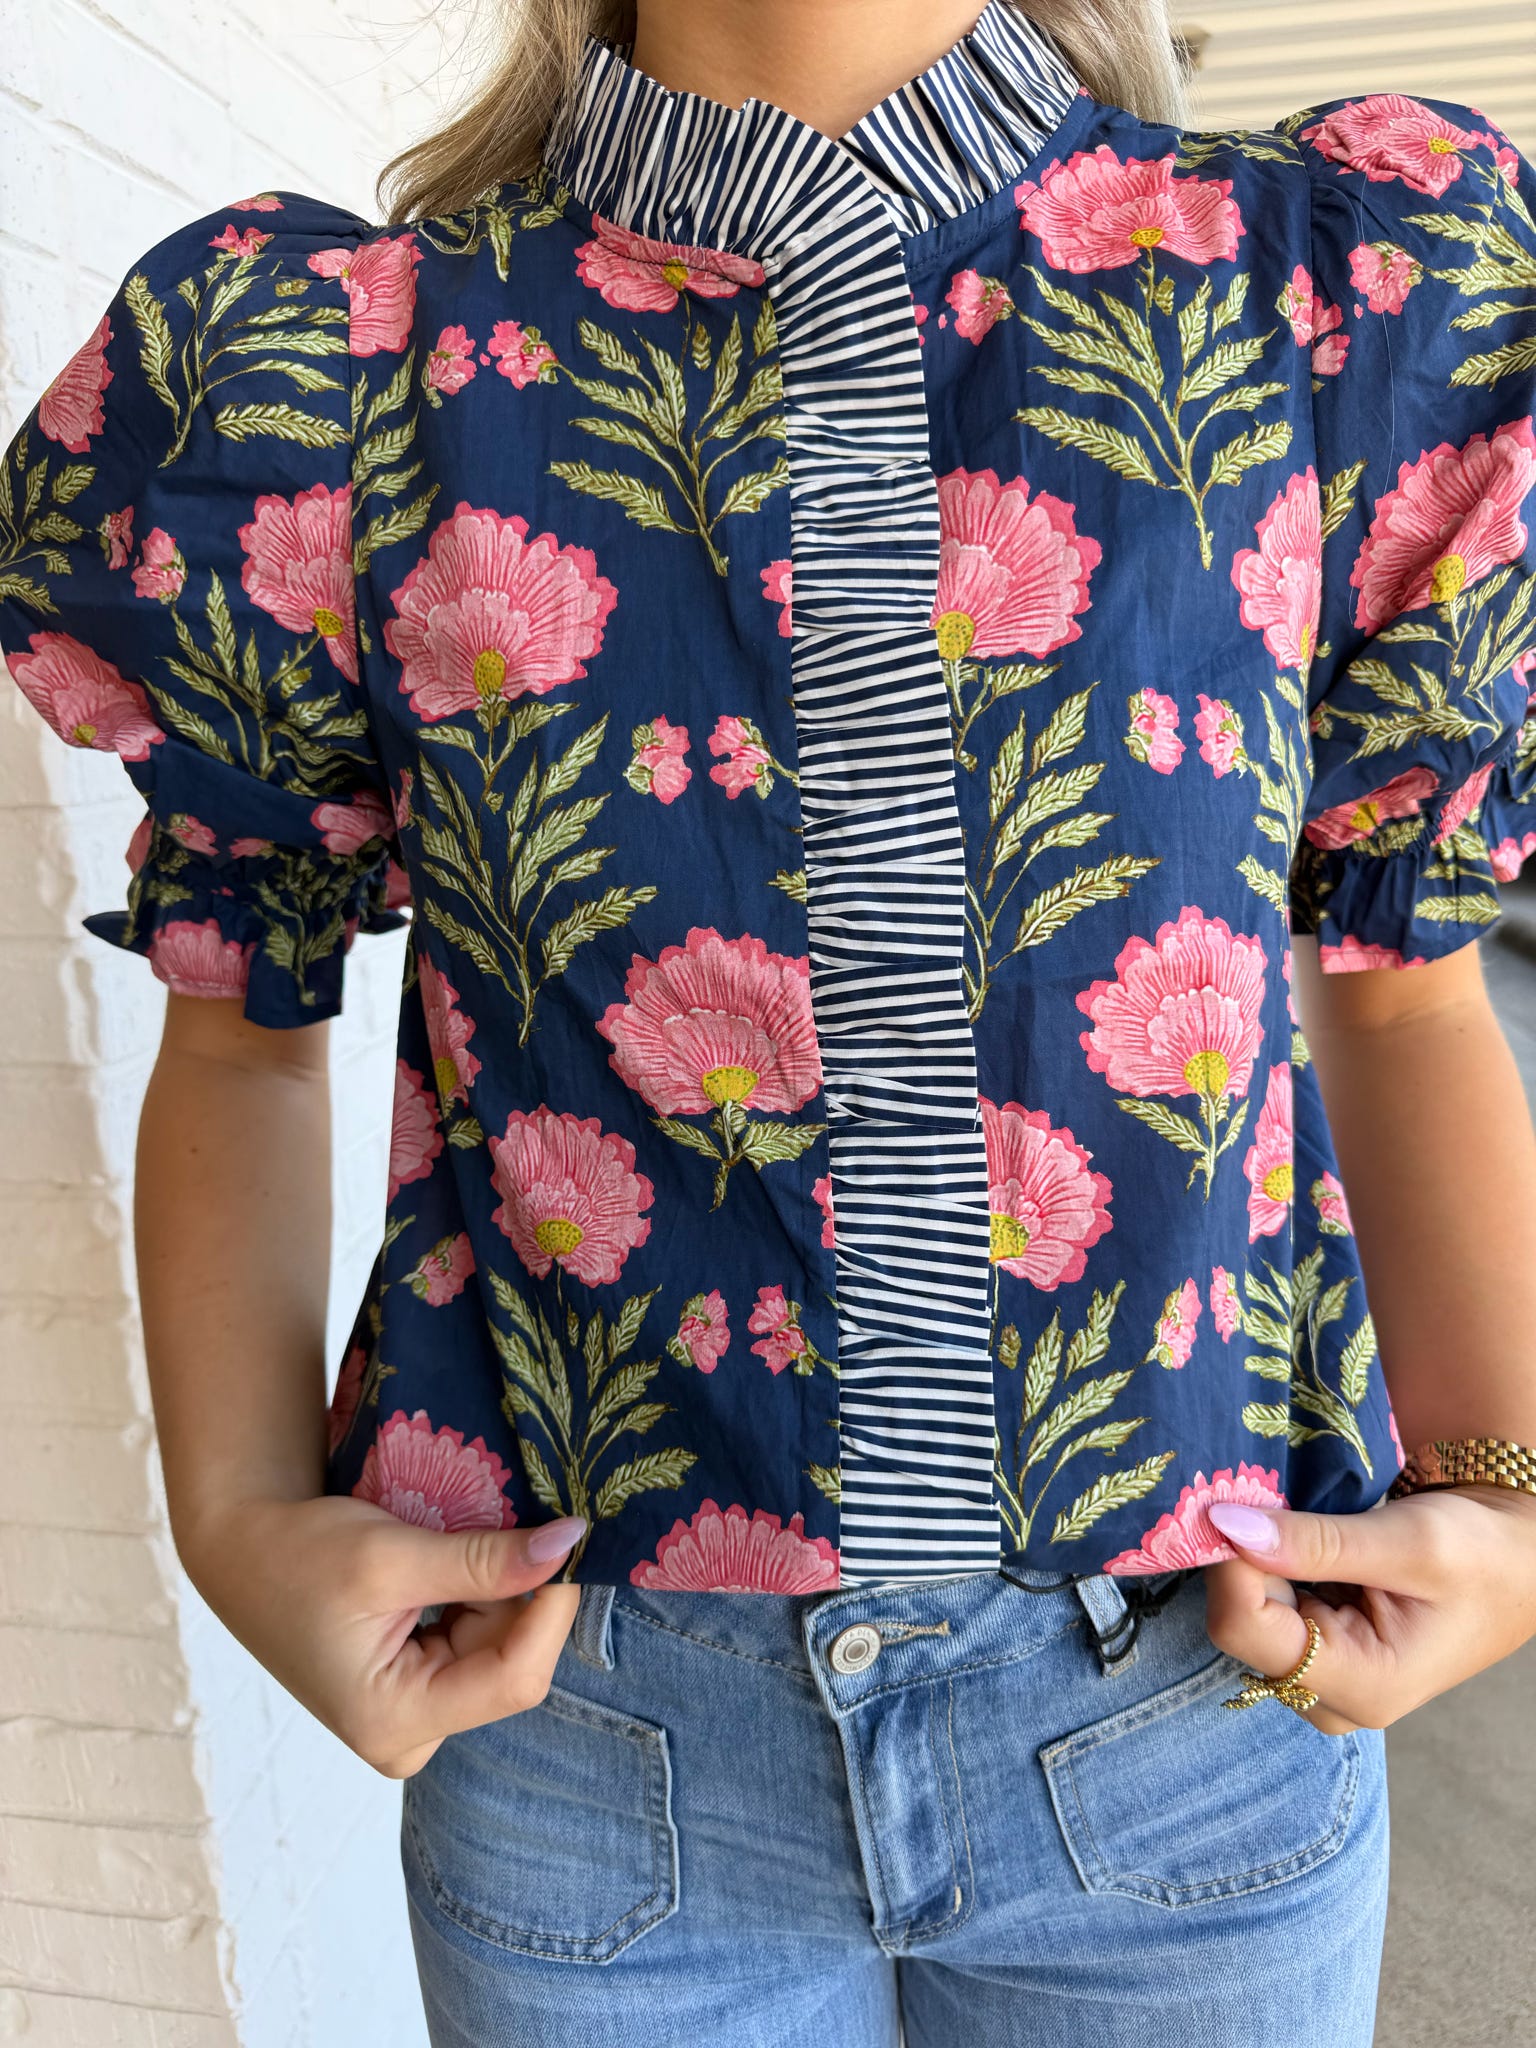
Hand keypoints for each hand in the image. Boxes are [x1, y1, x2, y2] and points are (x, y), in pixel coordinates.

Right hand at [182, 1494, 585, 1776]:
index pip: (516, 1677)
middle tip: (497, 1527)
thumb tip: (570, 1544)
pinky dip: (479, 1596)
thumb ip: (485, 1561)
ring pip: (499, 1646)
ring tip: (457, 1542)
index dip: (552, 1609)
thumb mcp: (393, 1555)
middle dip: (516, 1594)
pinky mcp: (419, 1689)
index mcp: (394, 1722)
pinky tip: (451, 1564)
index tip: (567, 1542)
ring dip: (497, 1590)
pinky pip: (479, 1642)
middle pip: (510, 1661)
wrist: (243, 1552)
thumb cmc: (299, 1555)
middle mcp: (410, 1737)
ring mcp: (416, 1716)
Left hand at [1202, 1484, 1535, 1734]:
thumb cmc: (1479, 1557)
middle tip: (1268, 1502)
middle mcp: (1331, 1698)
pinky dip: (1268, 1569)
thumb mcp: (1408, 1541)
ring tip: (1293, 1521)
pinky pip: (1263, 1610)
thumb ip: (1317, 1542)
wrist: (1513, 1565)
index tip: (1238, 1502)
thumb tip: (1228, 1526)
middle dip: (1243, 1560)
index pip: (1245, 1628)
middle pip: (1239, 1625)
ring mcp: (1320, 1681)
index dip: (1230, 1564)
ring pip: (1244, 1616)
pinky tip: (1295, 1542)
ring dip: (1255, 1562)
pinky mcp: (1316, 1656)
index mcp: (1362, 1685)